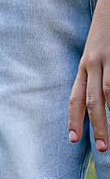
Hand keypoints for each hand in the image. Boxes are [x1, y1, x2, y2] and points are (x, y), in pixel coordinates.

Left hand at [69, 0, 109, 151]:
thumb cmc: (106, 29)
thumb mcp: (97, 51)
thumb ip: (95, 73)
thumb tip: (100, 98)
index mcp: (84, 64)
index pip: (75, 97)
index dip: (73, 119)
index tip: (73, 140)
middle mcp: (93, 63)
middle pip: (92, 101)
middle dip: (96, 127)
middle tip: (101, 149)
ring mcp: (109, 59)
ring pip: (109, 94)